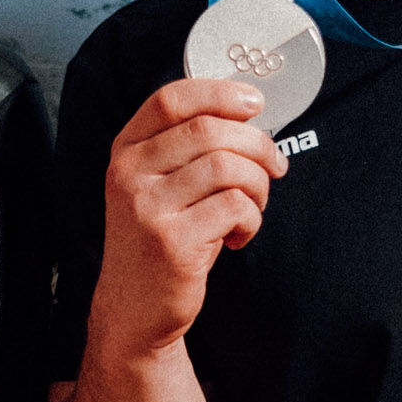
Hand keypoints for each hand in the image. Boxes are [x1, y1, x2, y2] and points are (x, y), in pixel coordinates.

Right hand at [91, 79, 284, 355]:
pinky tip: (238, 235)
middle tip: (275, 167)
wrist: (135, 309)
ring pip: (227, 166)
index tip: (255, 103)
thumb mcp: (159, 186)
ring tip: (253, 207)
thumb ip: (188, 149)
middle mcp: (129, 173)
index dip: (220, 92)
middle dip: (258, 145)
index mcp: (126, 151)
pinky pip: (233, 207)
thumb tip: (248, 115)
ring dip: (257, 185)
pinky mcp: (171, 241)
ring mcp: (147, 207)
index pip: (171, 99)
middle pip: (209, 130)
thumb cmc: (162, 240)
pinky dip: (251, 219)